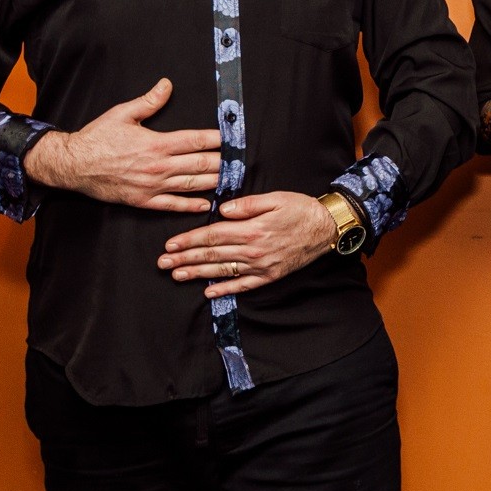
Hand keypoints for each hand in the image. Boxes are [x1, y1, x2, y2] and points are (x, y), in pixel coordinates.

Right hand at [22, 78, 220, 211]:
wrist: (73, 165)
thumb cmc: (97, 138)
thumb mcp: (122, 114)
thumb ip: (149, 101)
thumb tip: (167, 85)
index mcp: (157, 143)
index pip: (196, 140)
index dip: (218, 139)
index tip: (234, 138)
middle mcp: (159, 166)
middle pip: (201, 164)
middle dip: (224, 162)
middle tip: (241, 160)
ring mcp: (152, 185)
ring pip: (192, 185)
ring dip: (215, 182)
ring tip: (232, 179)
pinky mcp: (144, 200)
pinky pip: (173, 205)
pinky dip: (192, 205)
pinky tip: (207, 204)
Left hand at [158, 191, 337, 297]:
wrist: (327, 227)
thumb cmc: (301, 208)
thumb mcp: (275, 198)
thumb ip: (247, 204)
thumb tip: (222, 210)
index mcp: (251, 229)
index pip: (212, 236)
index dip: (189, 241)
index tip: (170, 244)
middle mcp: (253, 250)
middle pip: (212, 255)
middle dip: (184, 258)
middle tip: (162, 263)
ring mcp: (261, 265)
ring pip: (222, 271)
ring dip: (197, 274)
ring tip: (177, 275)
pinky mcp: (269, 275)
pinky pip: (243, 284)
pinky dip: (225, 289)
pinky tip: (208, 292)